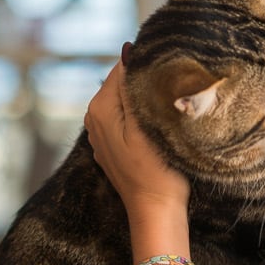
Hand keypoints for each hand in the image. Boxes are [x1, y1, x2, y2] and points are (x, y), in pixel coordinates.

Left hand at [84, 55, 190, 222]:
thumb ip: (132, 89)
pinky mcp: (111, 145)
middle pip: (120, 83)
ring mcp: (100, 134)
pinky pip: (123, 116)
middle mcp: (93, 118)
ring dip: (141, 97)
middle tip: (171, 85)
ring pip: (123, 99)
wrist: (155, 211)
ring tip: (165, 101)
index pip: (121, 68)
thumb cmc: (156, 171)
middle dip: (143, 80)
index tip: (168, 68)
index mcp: (99, 109)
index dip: (145, 64)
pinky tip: (154, 120)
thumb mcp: (145, 126)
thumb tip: (127, 53)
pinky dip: (137, 113)